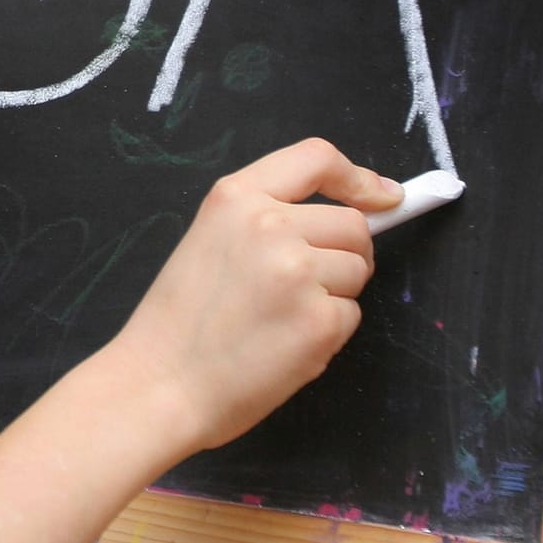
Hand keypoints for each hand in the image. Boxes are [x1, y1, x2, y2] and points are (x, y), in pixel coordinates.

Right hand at [108, 138, 400, 453]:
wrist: (160, 383)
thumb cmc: (181, 321)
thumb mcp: (209, 239)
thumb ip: (267, 218)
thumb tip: (359, 212)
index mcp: (234, 197)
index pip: (316, 158)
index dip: (357, 177)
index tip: (382, 196)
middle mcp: (268, 225)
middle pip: (352, 224)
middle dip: (346, 254)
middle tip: (304, 286)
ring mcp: (296, 271)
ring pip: (357, 271)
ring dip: (334, 295)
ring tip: (280, 317)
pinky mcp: (317, 320)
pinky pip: (350, 315)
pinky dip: (327, 332)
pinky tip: (284, 343)